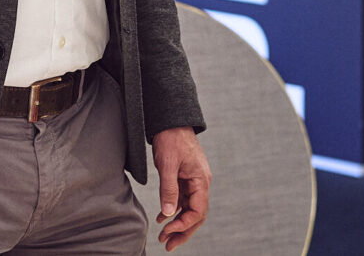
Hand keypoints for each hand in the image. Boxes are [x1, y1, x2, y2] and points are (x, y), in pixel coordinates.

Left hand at [150, 126, 210, 250]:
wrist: (171, 120)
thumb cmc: (171, 139)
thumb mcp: (167, 164)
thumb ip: (168, 189)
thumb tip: (167, 214)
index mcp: (201, 180)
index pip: (198, 211)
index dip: (184, 225)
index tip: (168, 231)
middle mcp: (201, 183)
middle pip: (196, 215)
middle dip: (183, 231)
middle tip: (168, 245)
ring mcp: (194, 181)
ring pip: (188, 209)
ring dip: (177, 224)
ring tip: (163, 236)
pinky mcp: (185, 179)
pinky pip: (182, 200)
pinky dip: (173, 211)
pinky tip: (162, 219)